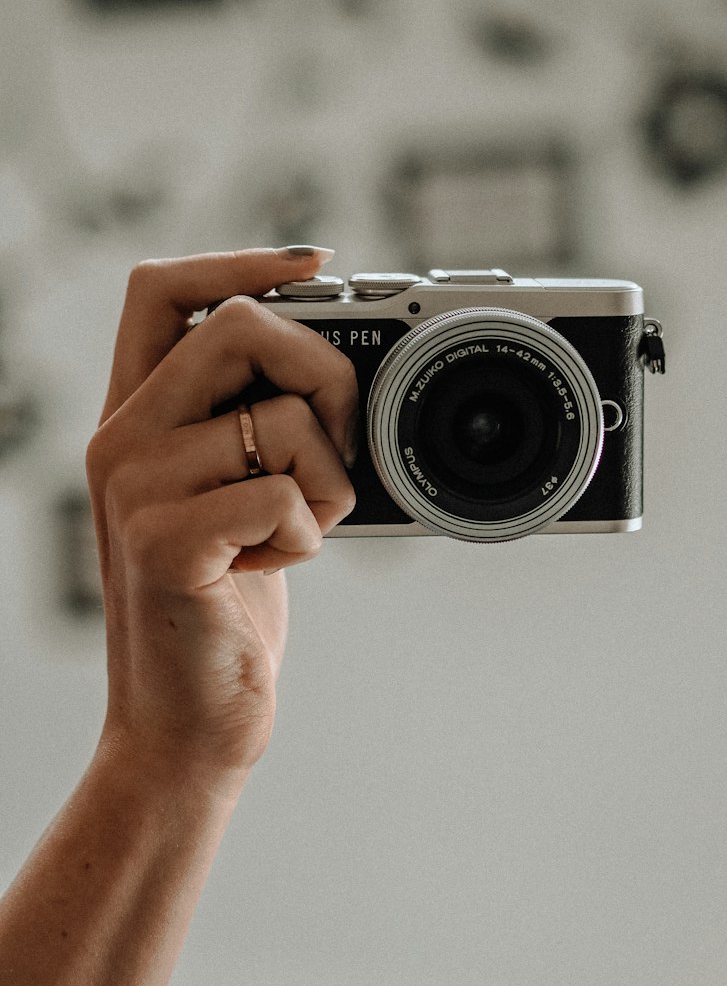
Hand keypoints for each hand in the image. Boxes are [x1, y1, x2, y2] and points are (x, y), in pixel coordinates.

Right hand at [86, 249, 357, 786]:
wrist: (185, 727)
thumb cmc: (228, 605)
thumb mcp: (237, 496)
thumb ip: (260, 424)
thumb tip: (344, 365)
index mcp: (137, 418)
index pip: (162, 289)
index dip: (241, 258)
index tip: (318, 264)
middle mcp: (122, 440)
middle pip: (239, 324)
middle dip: (325, 370)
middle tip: (342, 441)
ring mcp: (135, 490)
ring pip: (283, 420)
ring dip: (330, 481)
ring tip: (298, 532)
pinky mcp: (165, 544)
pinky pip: (287, 493)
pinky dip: (312, 532)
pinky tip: (272, 567)